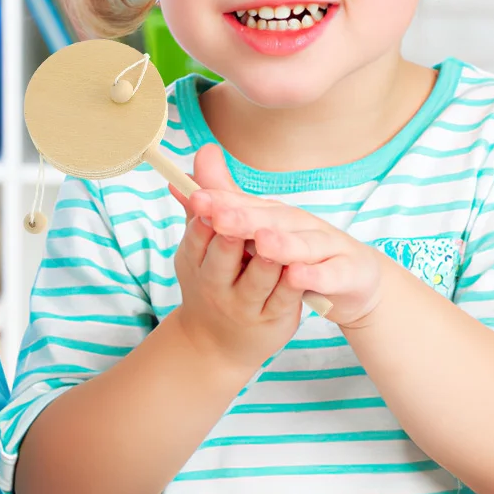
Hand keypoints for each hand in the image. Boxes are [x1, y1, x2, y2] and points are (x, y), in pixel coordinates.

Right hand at [171, 191, 302, 377]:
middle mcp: (215, 284)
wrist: (218, 342)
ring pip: (257, 278)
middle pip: (223, 256)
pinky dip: (291, 284)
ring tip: (270, 240)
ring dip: (266, 259)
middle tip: (233, 220)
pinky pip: (284, 299)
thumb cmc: (213, 278)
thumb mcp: (204, 241)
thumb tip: (205, 151)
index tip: (206, 200)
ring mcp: (244, 304)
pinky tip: (299, 269)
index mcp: (195, 261)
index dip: (203, 218)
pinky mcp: (272, 318)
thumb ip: (209, 195)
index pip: (197, 236)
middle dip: (229, 238)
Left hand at [186, 145, 384, 327]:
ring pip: (304, 244)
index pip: (245, 204)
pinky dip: (315, 275)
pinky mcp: (347, 271)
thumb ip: (224, 208)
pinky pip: (330, 274)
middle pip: (272, 219)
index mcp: (273, 214)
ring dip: (284, 243)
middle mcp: (299, 223)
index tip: (195, 199)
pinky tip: (298, 275)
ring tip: (263, 242)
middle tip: (221, 218)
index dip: (221, 201)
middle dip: (246, 218)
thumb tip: (182, 183)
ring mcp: (326, 246)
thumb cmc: (296, 252)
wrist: (351, 279)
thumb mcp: (259, 232)